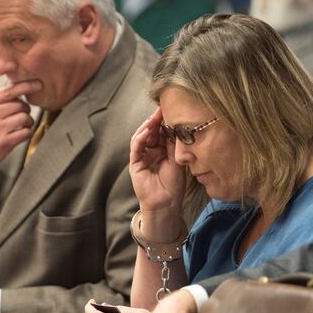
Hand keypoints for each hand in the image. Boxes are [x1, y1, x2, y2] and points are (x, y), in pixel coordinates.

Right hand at [0, 80, 41, 179]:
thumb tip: (19, 85)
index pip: (8, 91)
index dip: (25, 86)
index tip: (37, 84)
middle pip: (20, 105)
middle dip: (25, 110)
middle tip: (22, 115)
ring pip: (24, 118)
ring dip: (28, 122)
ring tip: (22, 125)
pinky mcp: (4, 143)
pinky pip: (26, 132)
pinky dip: (27, 132)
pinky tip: (21, 134)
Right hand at [129, 108, 185, 241]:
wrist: (167, 203)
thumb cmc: (174, 184)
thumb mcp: (177, 159)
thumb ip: (174, 143)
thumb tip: (175, 124)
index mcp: (161, 150)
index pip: (160, 132)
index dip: (164, 121)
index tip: (171, 109)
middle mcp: (150, 151)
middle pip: (150, 131)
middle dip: (155, 120)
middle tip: (162, 109)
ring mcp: (142, 157)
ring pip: (141, 137)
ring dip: (147, 126)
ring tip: (154, 118)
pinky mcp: (135, 163)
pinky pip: (136, 148)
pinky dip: (140, 138)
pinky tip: (147, 131)